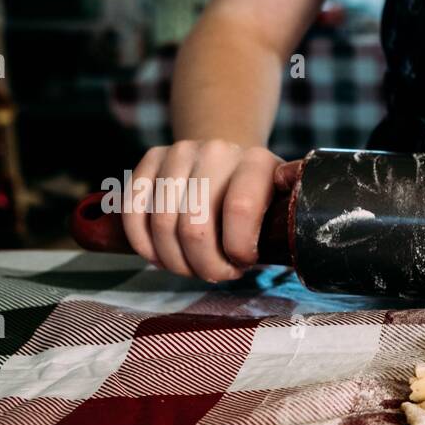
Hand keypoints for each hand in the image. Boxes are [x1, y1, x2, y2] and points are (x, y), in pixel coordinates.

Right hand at [122, 141, 284, 281]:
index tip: (242, 263)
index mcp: (257, 162)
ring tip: (192, 268)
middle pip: (195, 226)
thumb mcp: (281, 205)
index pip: (240, 210)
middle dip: (204, 265)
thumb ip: (285, 221)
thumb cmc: (256, 196)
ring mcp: (179, 152)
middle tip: (216, 274)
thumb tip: (292, 242)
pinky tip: (160, 258)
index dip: (237, 250)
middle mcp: (217, 151)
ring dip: (175, 261)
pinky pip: (133, 211)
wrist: (226, 158)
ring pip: (162, 224)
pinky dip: (143, 244)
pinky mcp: (149, 159)